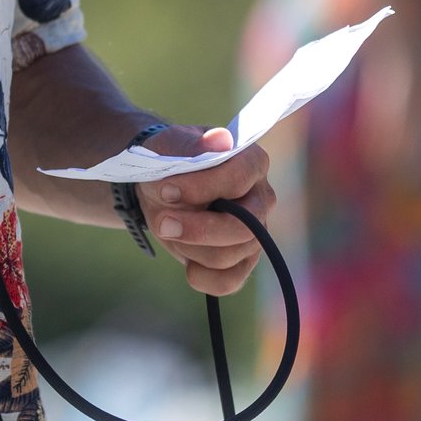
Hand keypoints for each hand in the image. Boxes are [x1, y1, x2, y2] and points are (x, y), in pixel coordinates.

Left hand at [137, 125, 274, 295]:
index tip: (166, 189)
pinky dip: (202, 277)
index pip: (240, 178)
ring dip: (189, 247)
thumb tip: (220, 140)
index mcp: (252, 162)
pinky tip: (186, 264)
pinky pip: (230, 281)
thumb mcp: (168, 147)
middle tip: (162, 222)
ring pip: (230, 256)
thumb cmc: (168, 161)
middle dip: (197, 229)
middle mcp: (261, 198)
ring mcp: (256, 232)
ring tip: (169, 228)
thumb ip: (190, 145)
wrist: (159, 188)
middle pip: (244, 227)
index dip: (202, 187)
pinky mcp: (242, 259)